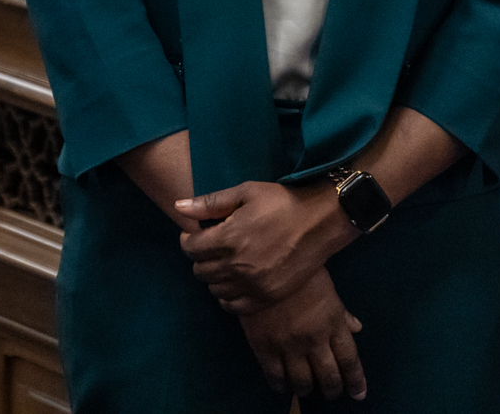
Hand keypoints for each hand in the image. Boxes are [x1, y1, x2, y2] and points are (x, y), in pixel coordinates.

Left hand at [178, 180, 355, 309]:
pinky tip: (235, 283)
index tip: (195, 235)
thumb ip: (210, 203)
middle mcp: (237, 265)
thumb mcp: (246, 192)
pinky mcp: (268, 297)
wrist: (320, 222)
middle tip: (210, 248)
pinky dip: (228, 297)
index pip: (190, 248)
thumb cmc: (281, 202)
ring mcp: (253, 285)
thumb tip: (178, 206)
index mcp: (229, 237)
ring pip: (215, 289)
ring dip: (213, 277)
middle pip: (200, 270)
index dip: (188, 240)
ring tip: (224, 264)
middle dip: (200, 258)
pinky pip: (234, 306)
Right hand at [237, 268, 365, 402]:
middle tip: (332, 393)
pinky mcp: (264, 346)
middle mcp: (314, 339)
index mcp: (332, 322)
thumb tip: (356, 328)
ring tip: (307, 389)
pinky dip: (281, 385)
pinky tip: (283, 386)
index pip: (349, 360)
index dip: (356, 380)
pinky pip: (275, 376)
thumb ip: (341, 311)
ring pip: (303, 381)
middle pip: (329, 376)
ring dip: (307, 390)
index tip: (359, 394)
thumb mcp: (327, 286)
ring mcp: (288, 345)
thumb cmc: (298, 269)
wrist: (260, 262)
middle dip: (333, 390)